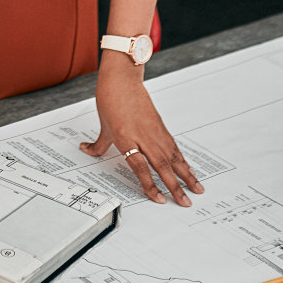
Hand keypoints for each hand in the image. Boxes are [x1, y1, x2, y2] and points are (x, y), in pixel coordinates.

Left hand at [80, 56, 203, 205]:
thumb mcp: (103, 125)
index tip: (158, 199)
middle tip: (185, 203)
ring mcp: (154, 131)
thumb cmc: (110, 100)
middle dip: (175, 186)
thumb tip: (86, 150)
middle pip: (161, 165)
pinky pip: (174, 148)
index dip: (149, 184)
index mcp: (125, 137)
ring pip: (172, 157)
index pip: (139, 166)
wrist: (122, 79)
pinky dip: (183, 161)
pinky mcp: (161, 127)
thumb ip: (98, 144)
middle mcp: (142, 136)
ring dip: (186, 175)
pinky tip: (189, 171)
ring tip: (197, 190)